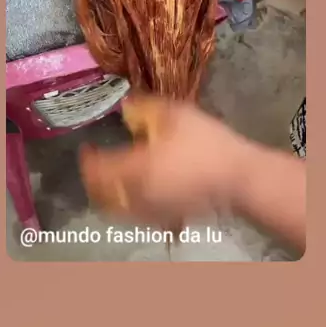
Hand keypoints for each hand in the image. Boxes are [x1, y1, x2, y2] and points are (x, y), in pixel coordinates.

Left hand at [79, 97, 245, 228]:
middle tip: (94, 164)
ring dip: (108, 194)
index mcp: (136, 169)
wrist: (239, 176)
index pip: (98, 170)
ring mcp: (153, 211)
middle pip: (102, 196)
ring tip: (112, 176)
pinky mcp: (167, 218)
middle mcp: (138, 195)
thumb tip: (124, 108)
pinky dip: (127, 204)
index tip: (86, 147)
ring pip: (117, 209)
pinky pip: (136, 215)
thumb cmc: (207, 143)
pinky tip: (136, 189)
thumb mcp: (176, 113)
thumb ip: (144, 108)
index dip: (87, 160)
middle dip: (93, 181)